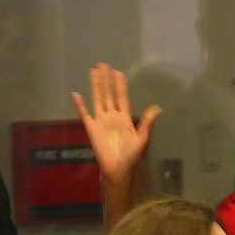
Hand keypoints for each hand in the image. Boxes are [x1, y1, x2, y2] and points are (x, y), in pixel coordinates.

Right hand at [72, 63, 161, 185]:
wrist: (118, 169)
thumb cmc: (132, 156)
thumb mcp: (143, 138)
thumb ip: (147, 122)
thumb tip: (158, 108)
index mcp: (125, 118)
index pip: (122, 97)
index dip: (120, 85)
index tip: (118, 72)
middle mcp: (112, 116)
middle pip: (108, 94)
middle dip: (106, 80)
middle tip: (103, 65)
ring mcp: (101, 121)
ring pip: (97, 99)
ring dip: (96, 85)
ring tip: (93, 71)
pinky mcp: (91, 128)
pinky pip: (84, 114)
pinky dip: (80, 104)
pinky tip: (76, 94)